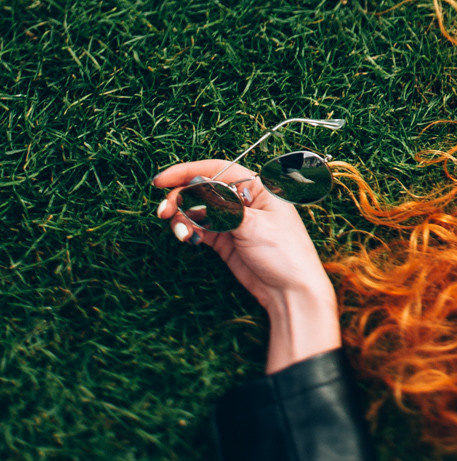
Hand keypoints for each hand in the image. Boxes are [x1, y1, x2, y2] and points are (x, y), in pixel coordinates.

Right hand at [154, 161, 341, 372]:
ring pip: (197, 210)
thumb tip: (195, 186)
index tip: (161, 181)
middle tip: (164, 212)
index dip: (187, 171)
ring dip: (183, 218)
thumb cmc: (284, 252)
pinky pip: (199, 228)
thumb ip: (221, 205)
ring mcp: (233, 220)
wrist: (290, 290)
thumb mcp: (252, 224)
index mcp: (260, 188)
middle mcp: (245, 200)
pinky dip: (189, 230)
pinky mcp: (226, 239)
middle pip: (203, 189)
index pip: (218, 170)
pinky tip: (189, 238)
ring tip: (183, 234)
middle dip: (181, 198)